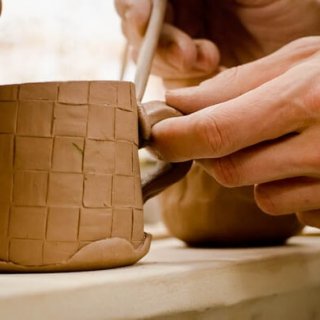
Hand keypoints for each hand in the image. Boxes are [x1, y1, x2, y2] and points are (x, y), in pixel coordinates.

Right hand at [115, 0, 319, 86]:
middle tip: (186, 51)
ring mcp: (179, 40)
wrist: (302, 39)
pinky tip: (207, 67)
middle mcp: (176, 10)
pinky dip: (180, 78)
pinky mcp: (186, 71)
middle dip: (157, 40)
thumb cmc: (285, 0)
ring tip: (206, 59)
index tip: (143, 16)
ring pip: (147, 55)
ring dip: (170, 60)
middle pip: (136, 27)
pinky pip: (166, 77)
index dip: (134, 6)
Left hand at [150, 37, 319, 227]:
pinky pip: (283, 204)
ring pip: (253, 190)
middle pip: (226, 168)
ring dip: (246, 167)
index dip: (176, 135)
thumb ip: (239, 84)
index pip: (216, 130)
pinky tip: (297, 161)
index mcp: (308, 99)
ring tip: (272, 138)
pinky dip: (277, 185)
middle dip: (207, 151)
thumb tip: (182, 100)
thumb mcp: (301, 61)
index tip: (156, 132)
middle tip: (207, 130)